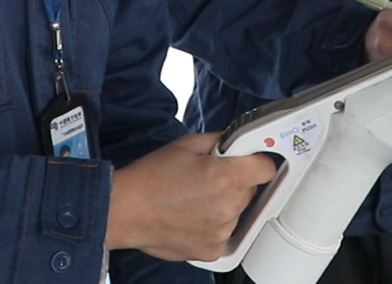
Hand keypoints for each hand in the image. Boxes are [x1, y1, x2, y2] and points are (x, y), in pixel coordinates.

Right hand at [106, 132, 277, 261]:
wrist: (125, 210)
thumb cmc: (150, 177)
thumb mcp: (187, 144)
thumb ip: (221, 140)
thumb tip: (240, 141)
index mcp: (225, 177)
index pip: (266, 167)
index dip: (257, 159)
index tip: (251, 159)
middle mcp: (228, 207)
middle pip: (251, 190)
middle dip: (236, 181)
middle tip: (209, 176)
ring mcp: (221, 232)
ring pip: (238, 212)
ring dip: (225, 204)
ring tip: (194, 197)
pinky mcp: (212, 250)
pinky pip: (225, 232)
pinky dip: (214, 224)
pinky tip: (192, 215)